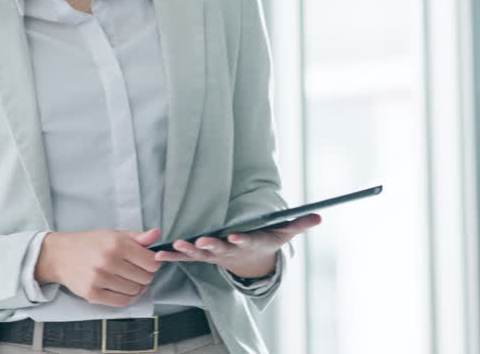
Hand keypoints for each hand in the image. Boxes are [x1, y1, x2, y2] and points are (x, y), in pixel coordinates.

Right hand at [34, 228, 162, 306]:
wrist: (61, 255)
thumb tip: (157, 234)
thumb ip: (137, 237)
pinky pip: (122, 302)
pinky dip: (127, 297)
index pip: (151, 262)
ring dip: (135, 287)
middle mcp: (108, 261)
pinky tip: (122, 289)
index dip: (153, 263)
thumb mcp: (114, 234)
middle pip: (145, 278)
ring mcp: (100, 279)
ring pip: (134, 291)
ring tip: (126, 279)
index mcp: (116, 244)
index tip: (147, 262)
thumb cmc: (90, 244)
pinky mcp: (92, 294)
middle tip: (134, 270)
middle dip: (144, 275)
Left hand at [153, 213, 320, 278]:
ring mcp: (214, 255)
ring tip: (177, 246)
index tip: (235, 236)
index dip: (241, 239)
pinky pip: (185, 257)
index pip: (246, 241)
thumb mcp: (283, 233)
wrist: (250, 262)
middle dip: (210, 245)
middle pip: (220, 249)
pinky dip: (172, 255)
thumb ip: (298, 224)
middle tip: (201, 242)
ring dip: (187, 250)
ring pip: (199, 255)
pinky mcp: (201, 256)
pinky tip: (159, 253)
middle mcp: (229, 250)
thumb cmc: (266, 240)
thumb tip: (320, 217)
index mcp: (248, 242)